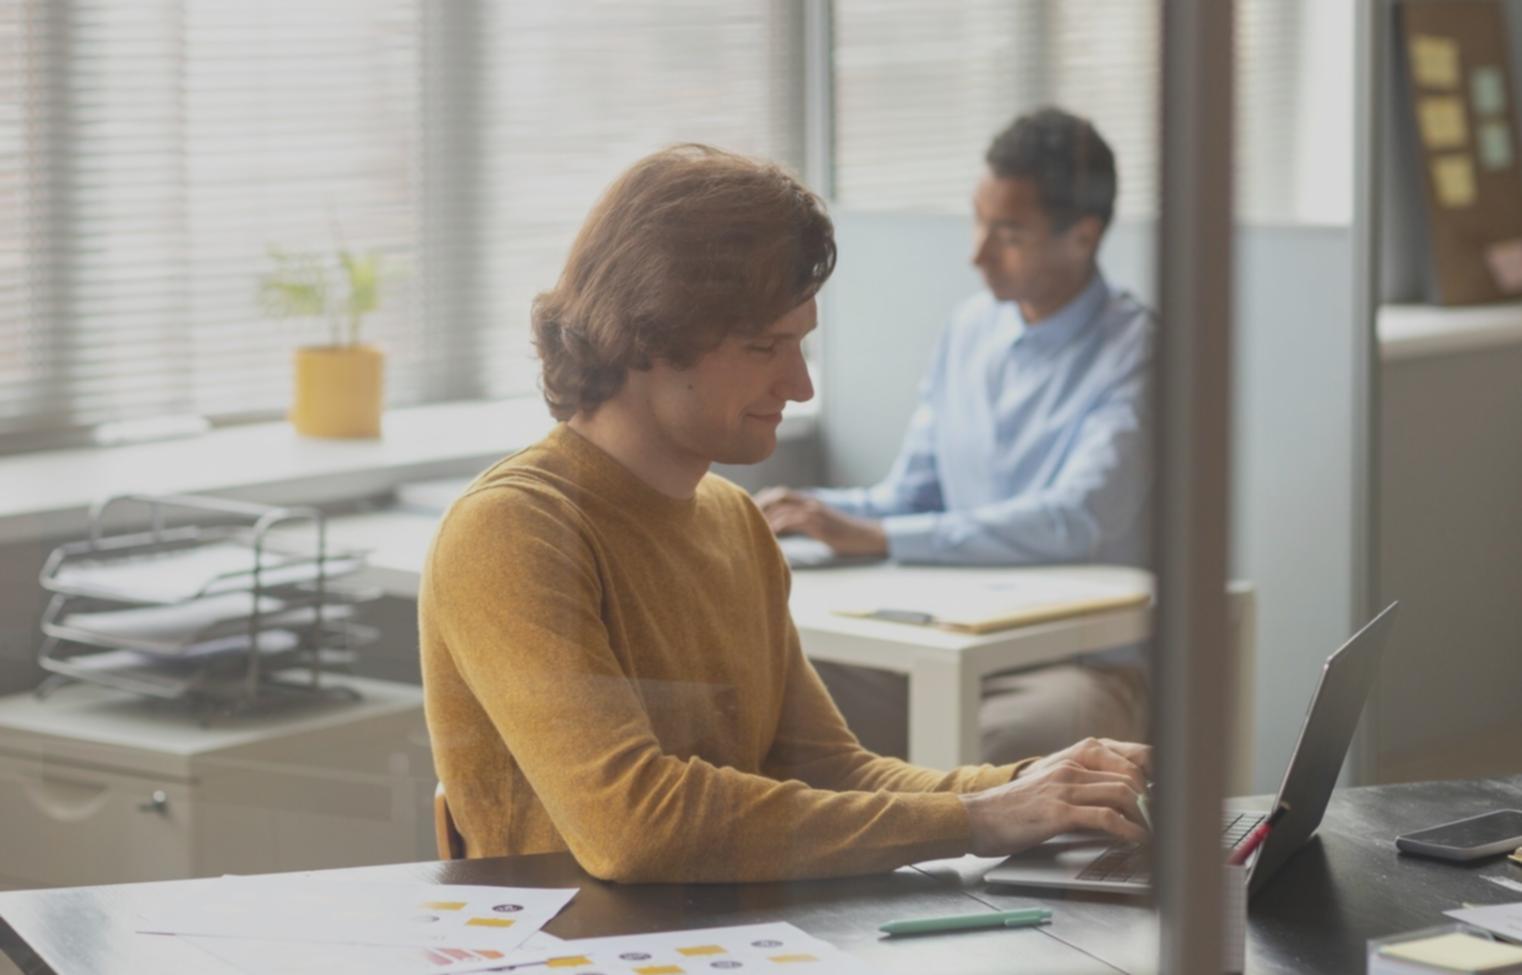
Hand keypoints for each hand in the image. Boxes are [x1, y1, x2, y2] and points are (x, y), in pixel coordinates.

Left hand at [754, 487, 888, 557]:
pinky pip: (797, 520)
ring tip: (755, 526)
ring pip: (786, 507)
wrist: (867, 536)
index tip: (748, 510)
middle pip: (779, 495)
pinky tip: (773, 532)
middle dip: (761, 504)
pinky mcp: (821, 523)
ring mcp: (816, 511)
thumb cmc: (843, 534)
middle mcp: (811, 503)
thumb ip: (801, 524)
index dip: (763, 500)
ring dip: (768, 516)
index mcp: (809, 502)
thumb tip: (782, 531)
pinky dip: (782, 524)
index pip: (780, 494)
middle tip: (746, 517)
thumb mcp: (820, 526)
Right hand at [960, 737, 1151, 856]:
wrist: (978, 817)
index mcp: (1074, 756)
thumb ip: (1085, 783)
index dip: (1156, 775)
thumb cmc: (1017, 806)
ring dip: (1146, 816)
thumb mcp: (1053, 784)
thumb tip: (1126, 796)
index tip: (1168, 795)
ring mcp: (1065, 786)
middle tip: (1165, 819)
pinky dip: (1128, 830)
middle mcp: (1072, 765)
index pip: (1131, 756)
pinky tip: (1136, 840)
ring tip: (1154, 833)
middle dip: (1155, 799)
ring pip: (1123, 792)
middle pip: (1132, 774)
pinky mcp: (1058, 812)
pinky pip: (1106, 817)